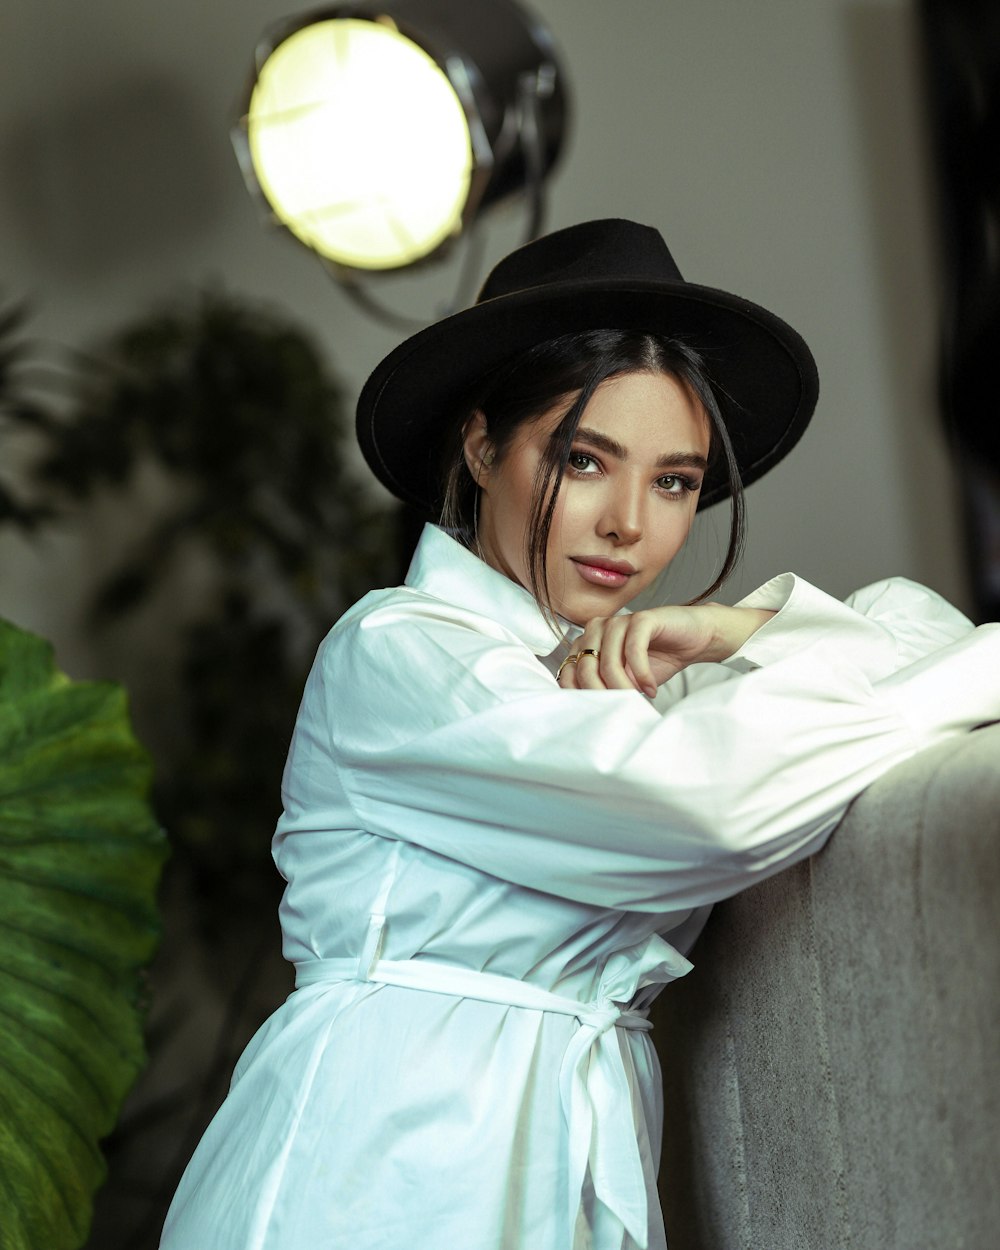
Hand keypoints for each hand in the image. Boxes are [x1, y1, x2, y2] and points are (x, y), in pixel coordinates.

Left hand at [557, 604, 775, 695]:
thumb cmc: (657, 660)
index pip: (568, 671)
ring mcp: (618, 620)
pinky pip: (633, 649)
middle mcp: (597, 628)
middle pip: (585, 667)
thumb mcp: (625, 679)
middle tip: (621, 709)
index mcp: (587, 642)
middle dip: (602, 694)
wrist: (694, 639)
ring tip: (638, 699)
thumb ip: (603, 687)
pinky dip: (641, 673)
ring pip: (608, 660)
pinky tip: (651, 688)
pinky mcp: (641, 618)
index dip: (581, 695)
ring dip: (624, 686)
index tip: (599, 712)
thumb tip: (587, 710)